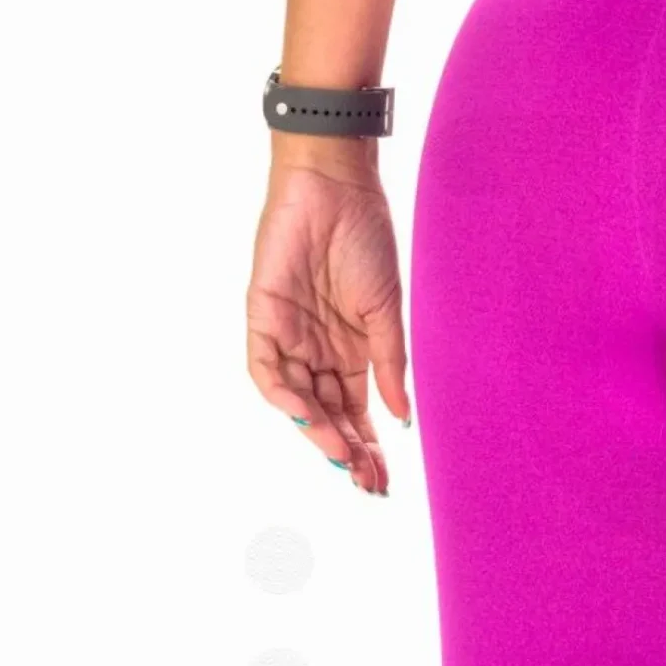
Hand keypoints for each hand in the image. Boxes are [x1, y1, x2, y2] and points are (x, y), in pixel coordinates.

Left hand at [246, 144, 408, 494]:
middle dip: (346, 451)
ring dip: (317, 430)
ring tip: (342, 455)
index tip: (382, 481)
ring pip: (297, 399)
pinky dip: (283, 394)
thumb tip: (402, 418)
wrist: (336, 183)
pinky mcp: (263, 315)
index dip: (368, 447)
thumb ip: (390, 365)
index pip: (355, 413)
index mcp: (349, 351)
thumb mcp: (386, 310)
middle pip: (327, 415)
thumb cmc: (366, 236)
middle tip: (366, 483)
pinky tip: (306, 414)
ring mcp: (289, 335)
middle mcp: (317, 350)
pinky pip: (265, 367)